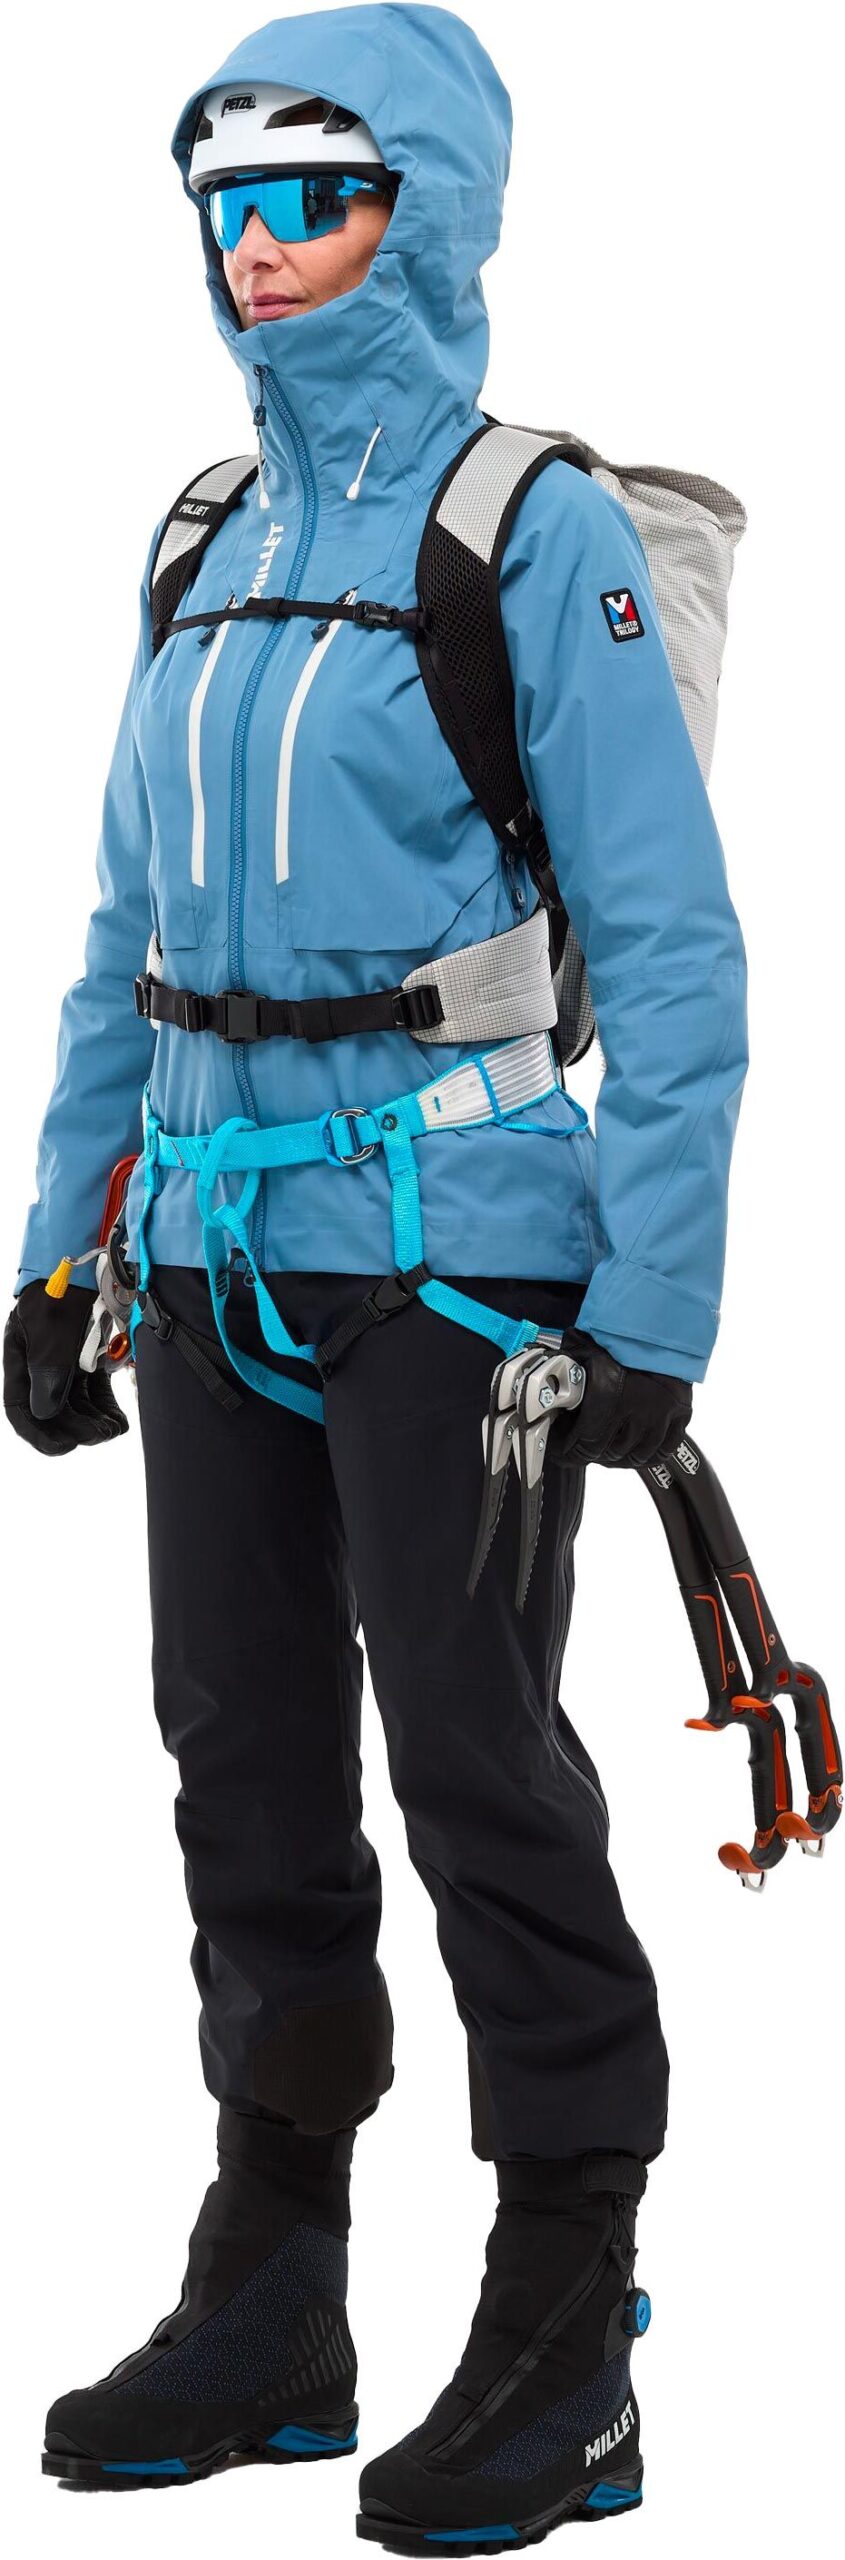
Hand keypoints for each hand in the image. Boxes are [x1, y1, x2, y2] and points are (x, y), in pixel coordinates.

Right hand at [3, 1280, 129, 1455]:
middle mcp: (40, 1363)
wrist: (92, 1257)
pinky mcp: (90, 1357)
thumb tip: (44, 1413)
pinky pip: (95, 1391)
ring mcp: (67, 1361)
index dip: (37, 1433)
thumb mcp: (51, 1325)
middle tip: (99, 1436)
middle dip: (74, 1428)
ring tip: (113, 1431)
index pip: (20, 1406)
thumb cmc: (64, 1286)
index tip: (63, 1448)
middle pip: (52, 1409)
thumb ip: (48, 1368)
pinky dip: (106, 1408)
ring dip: (93, 1422)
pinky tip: (119, 1421)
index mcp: (20, 1357)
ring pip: (77, 1404)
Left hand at [551, 1327, 691, 1467]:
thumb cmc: (618, 1335)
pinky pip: (665, 1449)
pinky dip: (649, 1455)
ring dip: (619, 1459)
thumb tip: (542, 1386)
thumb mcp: (583, 1350)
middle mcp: (637, 1409)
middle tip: (582, 1451)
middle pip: (610, 1452)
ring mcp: (663, 1414)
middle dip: (592, 1455)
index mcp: (609, 1395)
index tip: (563, 1453)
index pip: (586, 1444)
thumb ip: (565, 1371)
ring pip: (638, 1456)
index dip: (570, 1454)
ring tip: (607, 1453)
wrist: (660, 1321)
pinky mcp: (681, 1413)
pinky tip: (635, 1451)